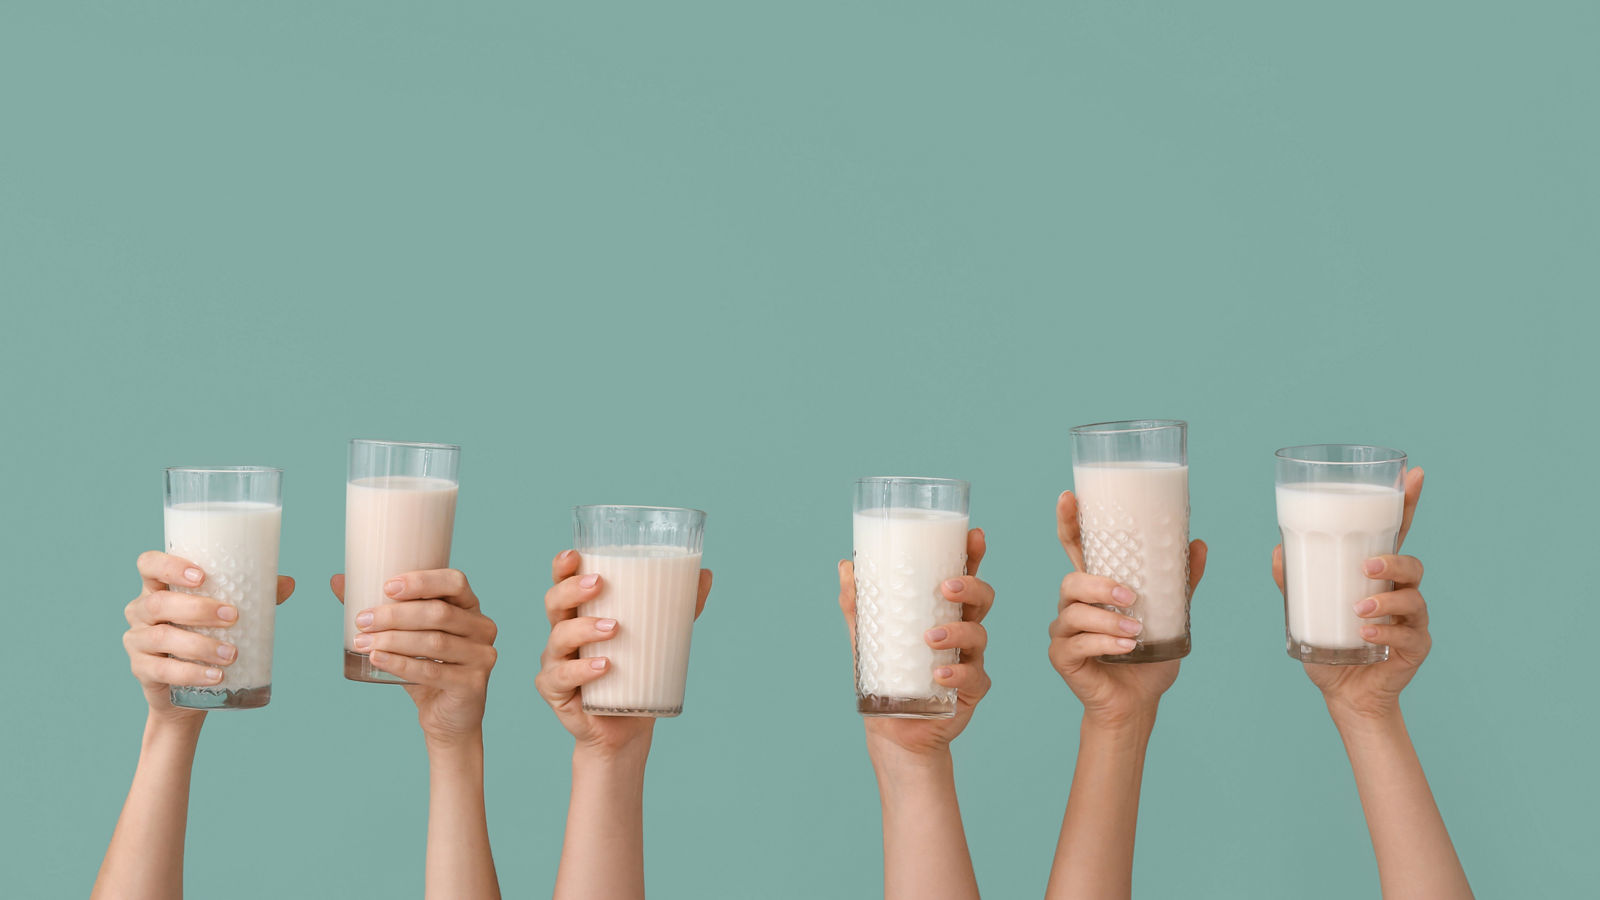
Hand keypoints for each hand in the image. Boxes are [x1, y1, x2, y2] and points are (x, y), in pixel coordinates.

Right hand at [124, 551, 293, 725]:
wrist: (188, 689)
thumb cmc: (206, 635)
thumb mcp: (225, 613)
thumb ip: (253, 595)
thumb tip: (288, 583)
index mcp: (158, 587)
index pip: (149, 564)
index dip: (169, 566)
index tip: (202, 576)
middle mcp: (141, 610)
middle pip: (159, 603)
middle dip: (197, 609)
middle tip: (232, 616)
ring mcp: (137, 641)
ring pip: (161, 637)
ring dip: (199, 645)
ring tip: (231, 654)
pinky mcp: (141, 670)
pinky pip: (161, 671)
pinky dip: (190, 673)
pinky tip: (215, 677)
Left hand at [333, 570, 498, 749]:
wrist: (447, 717)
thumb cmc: (426, 668)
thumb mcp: (406, 636)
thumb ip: (378, 609)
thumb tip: (337, 580)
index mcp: (470, 607)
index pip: (454, 582)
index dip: (422, 581)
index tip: (387, 587)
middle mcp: (482, 628)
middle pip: (439, 613)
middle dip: (396, 615)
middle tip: (362, 620)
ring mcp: (482, 656)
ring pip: (434, 642)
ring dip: (393, 640)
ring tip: (362, 642)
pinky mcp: (473, 684)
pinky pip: (433, 672)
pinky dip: (401, 664)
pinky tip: (378, 660)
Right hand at [537, 550, 712, 758]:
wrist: (626, 728)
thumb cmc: (636, 674)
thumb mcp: (660, 637)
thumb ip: (680, 607)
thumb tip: (706, 574)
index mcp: (580, 614)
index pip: (563, 583)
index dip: (562, 567)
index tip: (575, 554)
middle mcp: (562, 634)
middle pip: (554, 603)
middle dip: (572, 589)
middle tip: (599, 584)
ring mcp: (556, 662)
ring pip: (559, 638)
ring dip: (583, 628)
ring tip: (614, 628)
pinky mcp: (556, 692)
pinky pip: (562, 677)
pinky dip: (581, 670)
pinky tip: (603, 666)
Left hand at [838, 529, 993, 760]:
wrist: (893, 731)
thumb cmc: (886, 678)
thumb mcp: (867, 638)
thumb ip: (858, 604)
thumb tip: (845, 565)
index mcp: (943, 613)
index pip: (964, 577)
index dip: (973, 555)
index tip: (974, 535)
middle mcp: (962, 632)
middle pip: (982, 600)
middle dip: (971, 587)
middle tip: (946, 587)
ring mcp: (970, 661)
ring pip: (979, 635)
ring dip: (957, 632)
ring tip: (930, 638)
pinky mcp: (971, 691)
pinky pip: (973, 678)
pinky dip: (956, 674)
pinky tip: (938, 675)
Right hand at [1049, 492, 1208, 728]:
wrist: (1138, 703)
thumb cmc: (1147, 657)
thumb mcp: (1171, 617)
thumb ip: (1180, 584)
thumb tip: (1199, 544)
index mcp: (1094, 590)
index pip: (1075, 549)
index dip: (1069, 523)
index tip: (1069, 498)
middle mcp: (1073, 606)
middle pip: (1071, 581)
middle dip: (1098, 585)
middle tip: (1130, 595)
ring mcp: (1064, 631)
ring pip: (1074, 613)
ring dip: (1106, 619)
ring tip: (1136, 629)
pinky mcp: (1062, 657)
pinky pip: (1078, 643)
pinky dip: (1105, 643)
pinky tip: (1127, 648)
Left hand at [1274, 468, 1429, 721]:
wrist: (1344, 695)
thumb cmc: (1329, 647)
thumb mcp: (1303, 612)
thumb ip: (1291, 583)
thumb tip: (1277, 550)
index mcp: (1377, 577)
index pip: (1395, 534)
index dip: (1407, 503)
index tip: (1415, 474)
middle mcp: (1400, 594)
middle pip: (1412, 565)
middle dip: (1394, 562)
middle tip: (1367, 567)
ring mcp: (1413, 622)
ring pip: (1414, 599)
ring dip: (1386, 601)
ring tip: (1358, 610)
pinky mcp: (1415, 649)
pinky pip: (1409, 635)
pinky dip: (1386, 632)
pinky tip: (1366, 635)